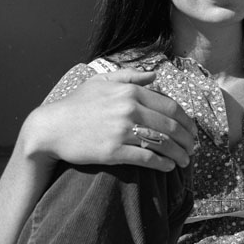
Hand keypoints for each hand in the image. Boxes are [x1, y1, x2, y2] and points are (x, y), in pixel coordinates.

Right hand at [21, 69, 197, 171]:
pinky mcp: (113, 151)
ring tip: (185, 161)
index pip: (170, 106)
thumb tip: (155, 76)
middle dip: (187, 139)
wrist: (50, 127)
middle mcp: (129, 108)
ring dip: (179, 153)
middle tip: (193, 148)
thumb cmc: (77, 104)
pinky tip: (168, 167)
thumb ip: (130, 76)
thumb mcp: (102, 81)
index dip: (186, 120)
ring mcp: (121, 130)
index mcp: (130, 91)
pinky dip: (162, 164)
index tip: (192, 130)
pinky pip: (146, 158)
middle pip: (170, 125)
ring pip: (162, 143)